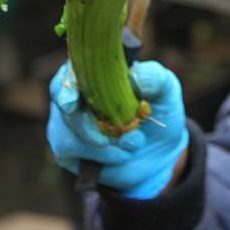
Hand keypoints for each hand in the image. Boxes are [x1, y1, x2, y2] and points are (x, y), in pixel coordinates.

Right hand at [47, 60, 188, 198]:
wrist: (160, 149)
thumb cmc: (158, 109)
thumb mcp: (165, 89)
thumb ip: (154, 78)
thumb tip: (135, 76)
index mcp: (93, 72)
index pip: (67, 74)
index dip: (66, 87)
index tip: (71, 102)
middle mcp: (73, 95)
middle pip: (63, 106)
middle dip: (92, 125)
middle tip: (127, 134)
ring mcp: (67, 123)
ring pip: (67, 136)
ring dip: (104, 147)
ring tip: (133, 144)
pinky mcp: (67, 150)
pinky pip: (71, 155)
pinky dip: (102, 157)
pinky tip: (122, 155)